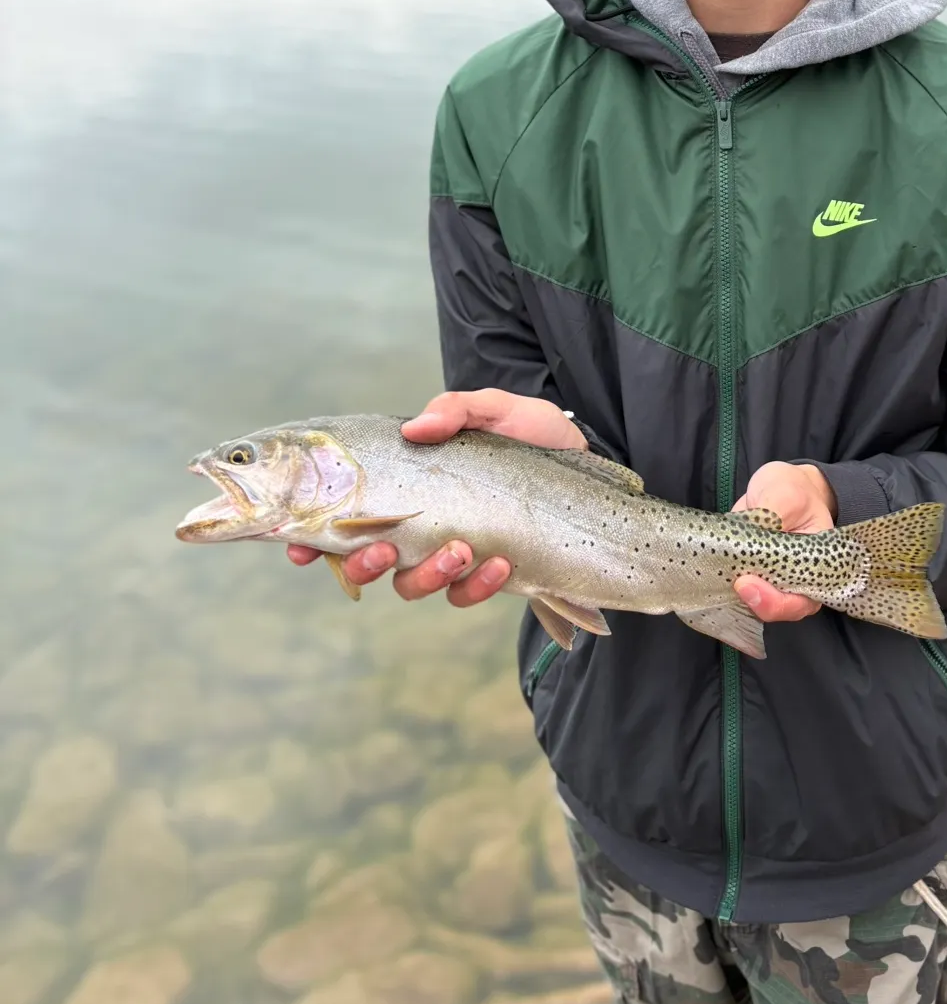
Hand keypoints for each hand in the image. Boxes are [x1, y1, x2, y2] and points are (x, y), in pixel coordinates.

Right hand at [287, 389, 586, 605]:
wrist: (591, 469)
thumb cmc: (533, 435)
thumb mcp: (499, 410)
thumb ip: (458, 409)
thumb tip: (416, 429)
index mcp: (406, 484)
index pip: (343, 513)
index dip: (311, 536)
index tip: (299, 547)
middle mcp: (418, 525)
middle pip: (364, 561)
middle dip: (361, 564)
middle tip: (380, 549)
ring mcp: (450, 553)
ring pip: (410, 584)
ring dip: (426, 573)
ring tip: (461, 550)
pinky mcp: (488, 574)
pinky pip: (464, 594)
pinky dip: (476, 584)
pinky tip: (498, 562)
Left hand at [731, 462, 835, 623]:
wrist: (778, 486)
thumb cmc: (792, 490)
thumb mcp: (786, 493)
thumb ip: (775, 512)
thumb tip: (757, 535)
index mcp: (817, 566)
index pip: (802, 601)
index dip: (776, 602)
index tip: (748, 583)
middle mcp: (797, 581)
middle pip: (779, 610)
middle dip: (756, 604)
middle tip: (736, 582)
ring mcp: (772, 580)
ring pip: (756, 606)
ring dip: (736, 598)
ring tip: (720, 576)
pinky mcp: (749, 575)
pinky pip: (737, 594)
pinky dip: (724, 589)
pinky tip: (710, 575)